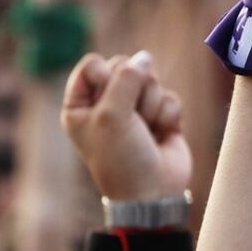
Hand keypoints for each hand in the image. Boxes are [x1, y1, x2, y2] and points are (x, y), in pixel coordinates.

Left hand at [61, 51, 191, 201]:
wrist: (153, 193)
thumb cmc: (122, 159)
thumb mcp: (111, 115)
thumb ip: (126, 78)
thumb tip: (145, 58)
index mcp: (81, 105)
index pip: (94, 65)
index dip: (107, 75)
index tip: (109, 100)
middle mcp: (107, 105)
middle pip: (126, 68)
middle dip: (134, 91)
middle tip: (131, 119)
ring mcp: (136, 110)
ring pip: (151, 81)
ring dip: (151, 106)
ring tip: (146, 130)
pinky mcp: (162, 117)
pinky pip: (170, 96)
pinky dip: (168, 115)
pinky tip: (162, 134)